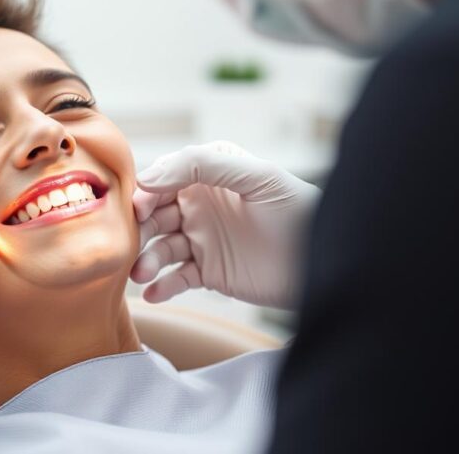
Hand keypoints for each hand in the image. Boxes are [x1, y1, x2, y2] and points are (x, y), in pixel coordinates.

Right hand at [132, 141, 319, 308]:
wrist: (326, 262)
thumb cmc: (298, 209)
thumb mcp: (257, 176)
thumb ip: (205, 165)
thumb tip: (150, 176)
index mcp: (210, 175)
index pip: (166, 177)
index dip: (148, 190)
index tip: (140, 207)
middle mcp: (201, 205)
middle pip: (156, 214)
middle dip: (141, 228)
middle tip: (132, 243)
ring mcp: (203, 240)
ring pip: (162, 247)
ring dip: (148, 259)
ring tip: (142, 273)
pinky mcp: (208, 273)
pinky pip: (176, 279)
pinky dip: (162, 287)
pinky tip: (155, 293)